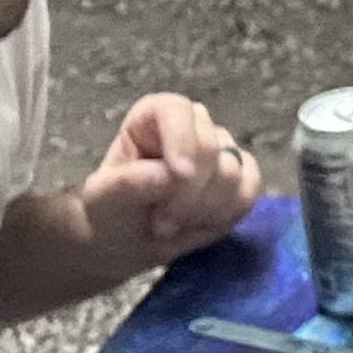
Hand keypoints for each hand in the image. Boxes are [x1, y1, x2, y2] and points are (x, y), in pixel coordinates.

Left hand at [71, 93, 260, 276]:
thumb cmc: (111, 212)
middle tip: (161, 225)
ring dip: (204, 210)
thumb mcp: (104, 201)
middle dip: (189, 194)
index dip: (182, 139)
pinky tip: (200, 226)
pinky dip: (227, 214)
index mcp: (153, 117)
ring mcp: (219, 151)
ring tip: (174, 227)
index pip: (176, 111)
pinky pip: (249, 191)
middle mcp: (191, 126)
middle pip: (211, 146)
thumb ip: (129, 185)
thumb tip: (167, 176)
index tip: (179, 176)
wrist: (128, 241)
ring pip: (233, 173)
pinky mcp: (240, 178)